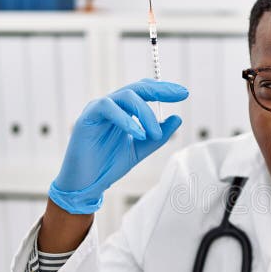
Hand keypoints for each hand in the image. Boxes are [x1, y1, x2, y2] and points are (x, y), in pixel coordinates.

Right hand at [49, 79, 188, 213]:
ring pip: (125, 96)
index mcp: (123, 110)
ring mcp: (98, 109)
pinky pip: (107, 107)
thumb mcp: (142, 149)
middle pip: (137, 88)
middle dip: (160, 90)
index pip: (144, 91)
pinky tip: (139, 134)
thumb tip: (177, 118)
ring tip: (156, 134)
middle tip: (180, 94)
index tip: (183, 93)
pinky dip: (126, 119)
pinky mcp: (87, 118)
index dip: (163, 89)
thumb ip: (159, 135)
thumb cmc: (110, 165)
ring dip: (145, 113)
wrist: (88, 184)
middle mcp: (111, 106)